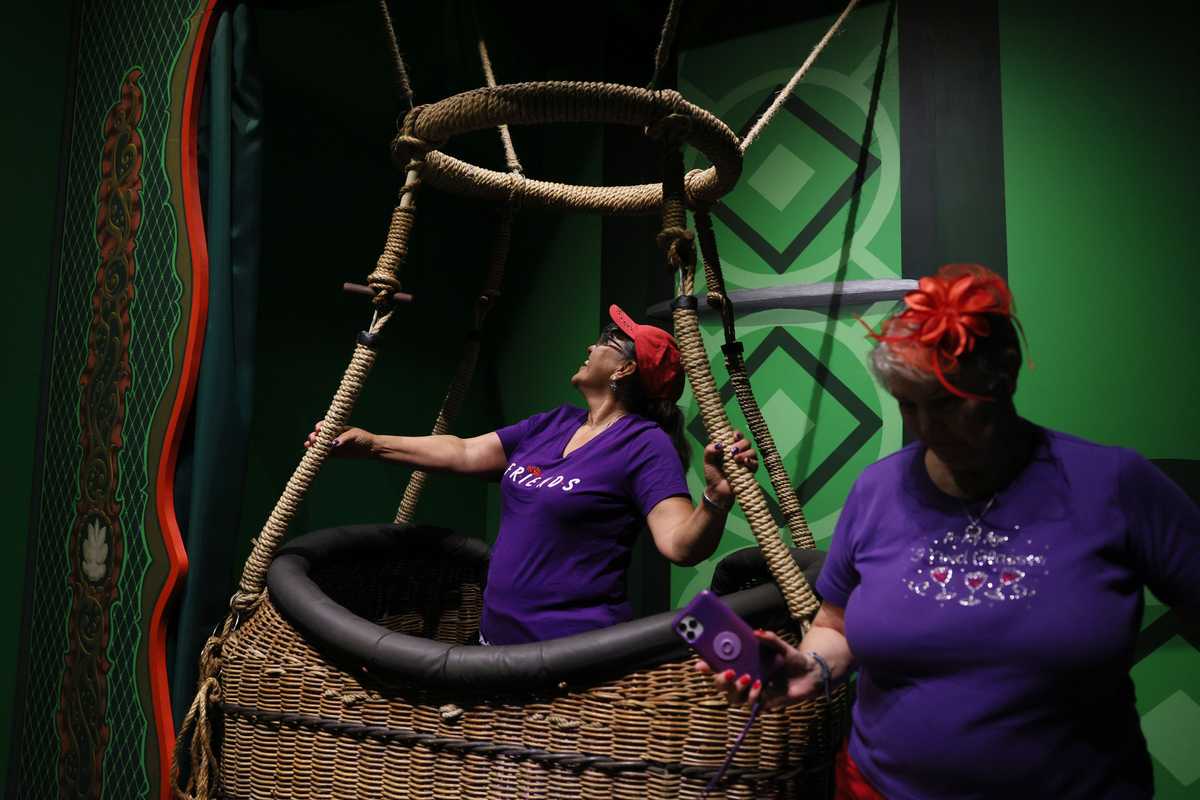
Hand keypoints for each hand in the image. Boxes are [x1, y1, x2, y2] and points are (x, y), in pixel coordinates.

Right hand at [304, 420, 375, 458]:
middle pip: (319, 435)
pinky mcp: (335, 454)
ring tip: (309, 445)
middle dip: (314, 436)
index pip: (325, 426)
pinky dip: (318, 454)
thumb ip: (343, 439)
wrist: (371, 449)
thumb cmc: (363, 438)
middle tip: (314, 440)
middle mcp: (334, 436)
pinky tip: (312, 454)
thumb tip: (333, 444)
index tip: (318, 430)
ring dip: (312, 445)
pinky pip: (324, 454)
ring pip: (320, 445)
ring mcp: (333, 445)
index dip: (319, 427)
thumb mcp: (354, 435)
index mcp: (337, 428)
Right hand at [694, 629, 822, 709]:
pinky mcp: (763, 702)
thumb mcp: (780, 646)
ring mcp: (752, 692)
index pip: (718, 667)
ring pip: (732, 697)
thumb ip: (769, 638)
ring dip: (736, 688)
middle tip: (728, 671)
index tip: (699, 664)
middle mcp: (743, 679)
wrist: (810, 674)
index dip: (706, 667)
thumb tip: (757, 632)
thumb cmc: (791, 659)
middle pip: (721, 685)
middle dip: (720, 679)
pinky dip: (753, 695)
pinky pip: (751, 704)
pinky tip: (760, 686)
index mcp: (742, 664)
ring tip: (746, 677)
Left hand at [702, 430, 757, 508]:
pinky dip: (751, 461)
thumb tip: (720, 444)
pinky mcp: (750, 470)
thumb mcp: (707, 461)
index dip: (737, 434)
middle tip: (733, 451)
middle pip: (746, 441)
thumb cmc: (712, 475)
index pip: (737, 435)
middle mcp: (739, 452)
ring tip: (736, 459)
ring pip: (752, 451)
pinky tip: (745, 462)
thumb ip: (709, 450)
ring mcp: (746, 461)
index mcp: (729, 447)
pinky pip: (756, 463)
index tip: (733, 437)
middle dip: (740, 444)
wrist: (717, 491)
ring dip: (745, 453)